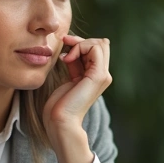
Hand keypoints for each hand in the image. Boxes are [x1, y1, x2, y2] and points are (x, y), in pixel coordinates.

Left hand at [43, 35, 111, 162]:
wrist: (61, 121)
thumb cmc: (60, 104)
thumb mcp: (69, 78)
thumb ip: (74, 64)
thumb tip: (72, 49)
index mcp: (97, 76)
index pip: (98, 48)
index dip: (82, 43)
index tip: (65, 48)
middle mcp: (103, 75)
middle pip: (101, 43)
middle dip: (81, 41)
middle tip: (65, 44)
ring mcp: (103, 76)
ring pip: (100, 43)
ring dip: (80, 43)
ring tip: (67, 55)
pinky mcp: (98, 76)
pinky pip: (95, 49)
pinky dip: (80, 47)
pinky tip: (68, 58)